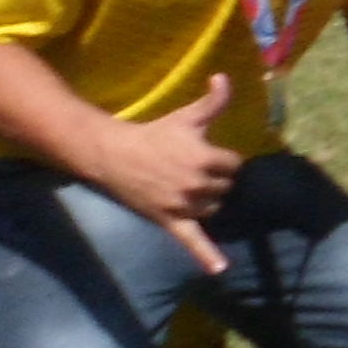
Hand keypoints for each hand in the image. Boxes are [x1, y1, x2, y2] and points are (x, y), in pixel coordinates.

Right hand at [98, 76, 241, 273]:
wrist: (112, 155)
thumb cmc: (153, 133)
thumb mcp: (186, 116)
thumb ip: (212, 100)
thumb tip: (225, 76)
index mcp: (208, 159)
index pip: (235, 164)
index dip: (222, 158)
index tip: (204, 153)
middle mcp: (199, 184)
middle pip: (226, 187)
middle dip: (214, 178)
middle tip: (189, 168)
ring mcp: (185, 205)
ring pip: (214, 207)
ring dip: (207, 199)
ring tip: (185, 185)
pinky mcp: (171, 221)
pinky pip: (193, 242)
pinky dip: (207, 257)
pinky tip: (220, 270)